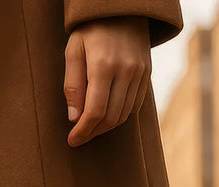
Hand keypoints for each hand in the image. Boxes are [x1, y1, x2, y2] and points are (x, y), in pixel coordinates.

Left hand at [64, 16, 151, 147]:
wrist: (122, 7)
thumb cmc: (90, 29)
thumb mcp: (73, 51)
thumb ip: (72, 85)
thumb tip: (74, 118)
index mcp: (103, 65)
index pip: (94, 112)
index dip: (83, 131)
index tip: (72, 141)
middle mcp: (125, 70)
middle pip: (111, 118)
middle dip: (93, 133)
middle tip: (79, 138)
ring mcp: (139, 72)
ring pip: (124, 115)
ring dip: (106, 128)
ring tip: (91, 129)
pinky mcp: (146, 72)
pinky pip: (135, 105)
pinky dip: (120, 116)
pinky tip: (107, 117)